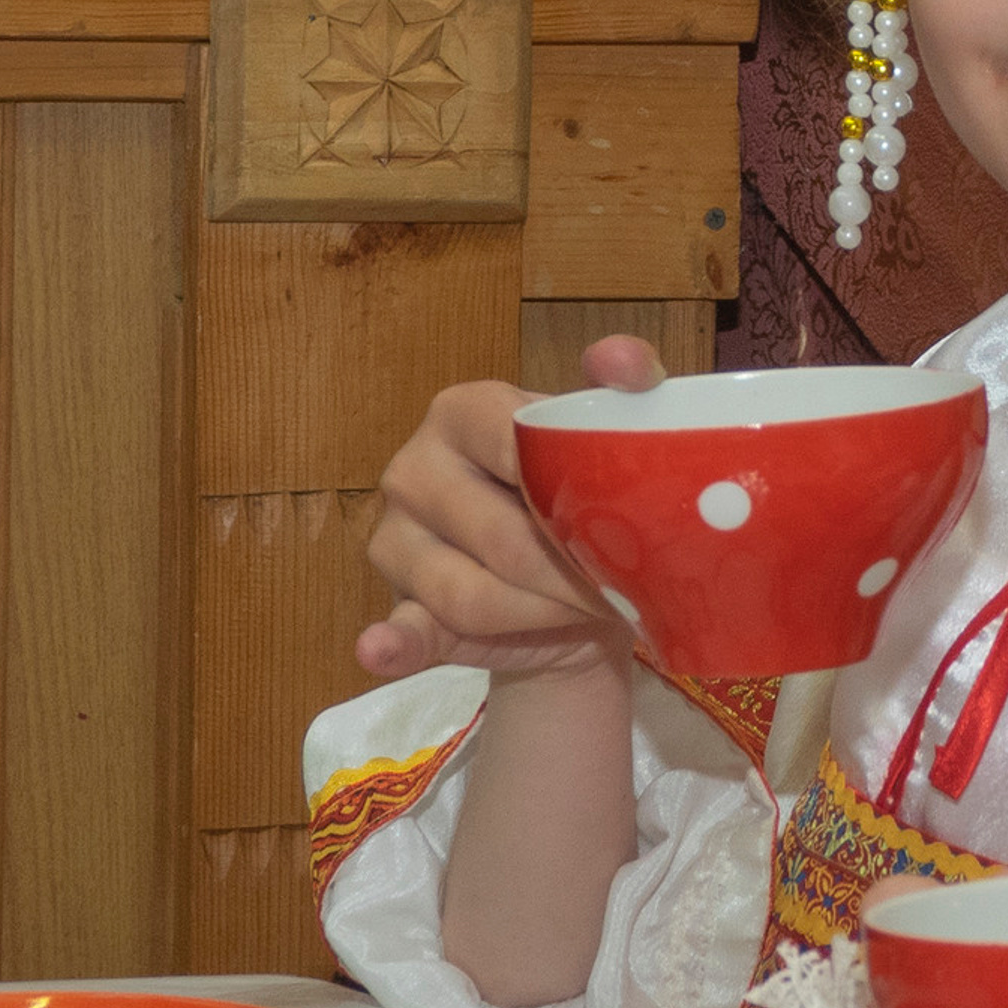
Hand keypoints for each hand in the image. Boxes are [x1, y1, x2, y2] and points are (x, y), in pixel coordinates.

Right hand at [356, 335, 665, 682]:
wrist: (574, 579)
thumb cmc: (584, 493)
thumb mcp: (609, 434)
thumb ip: (623, 388)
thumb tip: (622, 359)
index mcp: (462, 412)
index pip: (510, 444)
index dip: (572, 491)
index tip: (623, 518)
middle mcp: (415, 469)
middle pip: (499, 535)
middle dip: (570, 572)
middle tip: (623, 584)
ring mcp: (396, 540)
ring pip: (471, 595)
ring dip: (542, 613)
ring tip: (587, 609)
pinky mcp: (400, 606)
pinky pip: (402, 629)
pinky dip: (394, 643)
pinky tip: (384, 648)